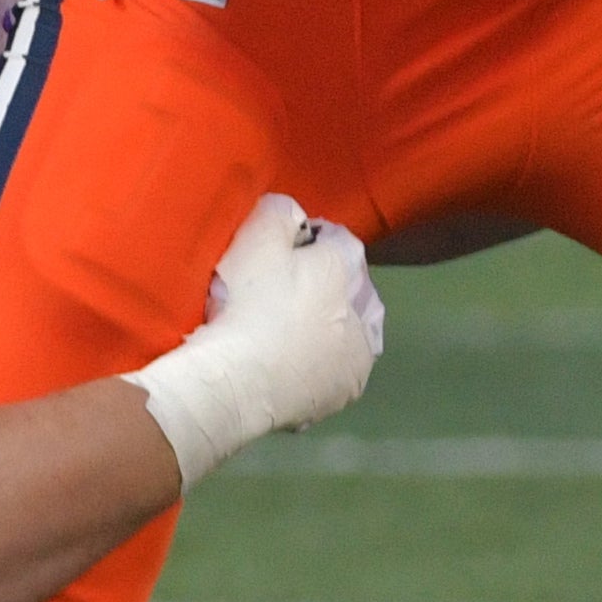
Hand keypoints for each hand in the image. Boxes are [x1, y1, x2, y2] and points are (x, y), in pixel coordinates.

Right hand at [120, 192, 383, 484]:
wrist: (236, 382)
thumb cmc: (245, 303)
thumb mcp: (254, 235)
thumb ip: (279, 211)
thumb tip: (293, 214)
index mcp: (346, 263)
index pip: (334, 239)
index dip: (304, 243)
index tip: (275, 254)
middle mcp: (366, 305)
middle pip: (349, 283)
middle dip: (326, 283)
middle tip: (281, 293)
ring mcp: (360, 352)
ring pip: (352, 327)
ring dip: (332, 324)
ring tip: (292, 331)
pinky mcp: (348, 390)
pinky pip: (340, 367)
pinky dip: (324, 363)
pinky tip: (297, 363)